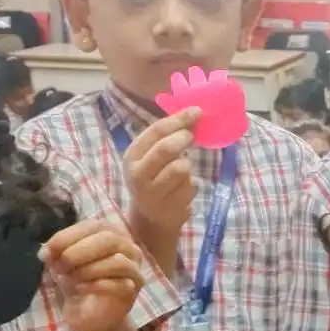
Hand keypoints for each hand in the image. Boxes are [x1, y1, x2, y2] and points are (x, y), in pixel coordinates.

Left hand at [42, 219, 144, 330]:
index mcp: (112, 233)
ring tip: (69, 280)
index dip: (68, 236)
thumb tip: (45, 251)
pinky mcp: (133, 291)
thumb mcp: (62, 265)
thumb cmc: (80, 284)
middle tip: (60, 267)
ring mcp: (134, 270)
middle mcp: (129, 248)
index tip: (46, 252)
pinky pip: (119, 284)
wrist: (91, 318)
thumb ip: (56, 253)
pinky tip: (79, 290)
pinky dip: (94, 286)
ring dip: (87, 270)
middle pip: (108, 239)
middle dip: (78, 252)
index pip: (94, 225)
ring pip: (117, 261)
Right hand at [125, 109, 199, 241]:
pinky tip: (182, 190)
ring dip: (188, 166)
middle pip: (166, 148)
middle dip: (184, 138)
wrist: (150, 219)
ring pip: (181, 168)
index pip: (155, 131)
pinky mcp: (170, 207)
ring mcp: (153, 193)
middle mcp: (138, 174)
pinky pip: (191, 186)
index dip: (179, 119)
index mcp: (132, 156)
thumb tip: (195, 113)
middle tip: (192, 136)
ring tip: (182, 172)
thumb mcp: (150, 157)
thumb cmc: (153, 179)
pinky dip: (192, 184)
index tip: (197, 111)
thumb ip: (166, 137)